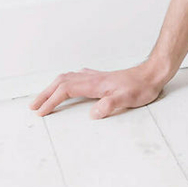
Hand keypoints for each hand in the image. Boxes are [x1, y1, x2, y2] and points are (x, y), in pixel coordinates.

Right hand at [28, 60, 167, 118]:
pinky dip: (67, 81)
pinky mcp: (102, 78)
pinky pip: (78, 77)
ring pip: (68, 78)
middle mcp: (92, 78)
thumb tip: (93, 113)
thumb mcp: (127, 99)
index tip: (41, 112)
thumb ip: (110, 105)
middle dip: (45, 94)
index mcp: (94, 84)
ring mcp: (97, 77)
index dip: (51, 101)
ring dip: (53, 87)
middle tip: (33, 106)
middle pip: (61, 82)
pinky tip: (70, 81)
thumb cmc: (141, 87)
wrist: (153, 73)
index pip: (66, 90)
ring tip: (44, 96)